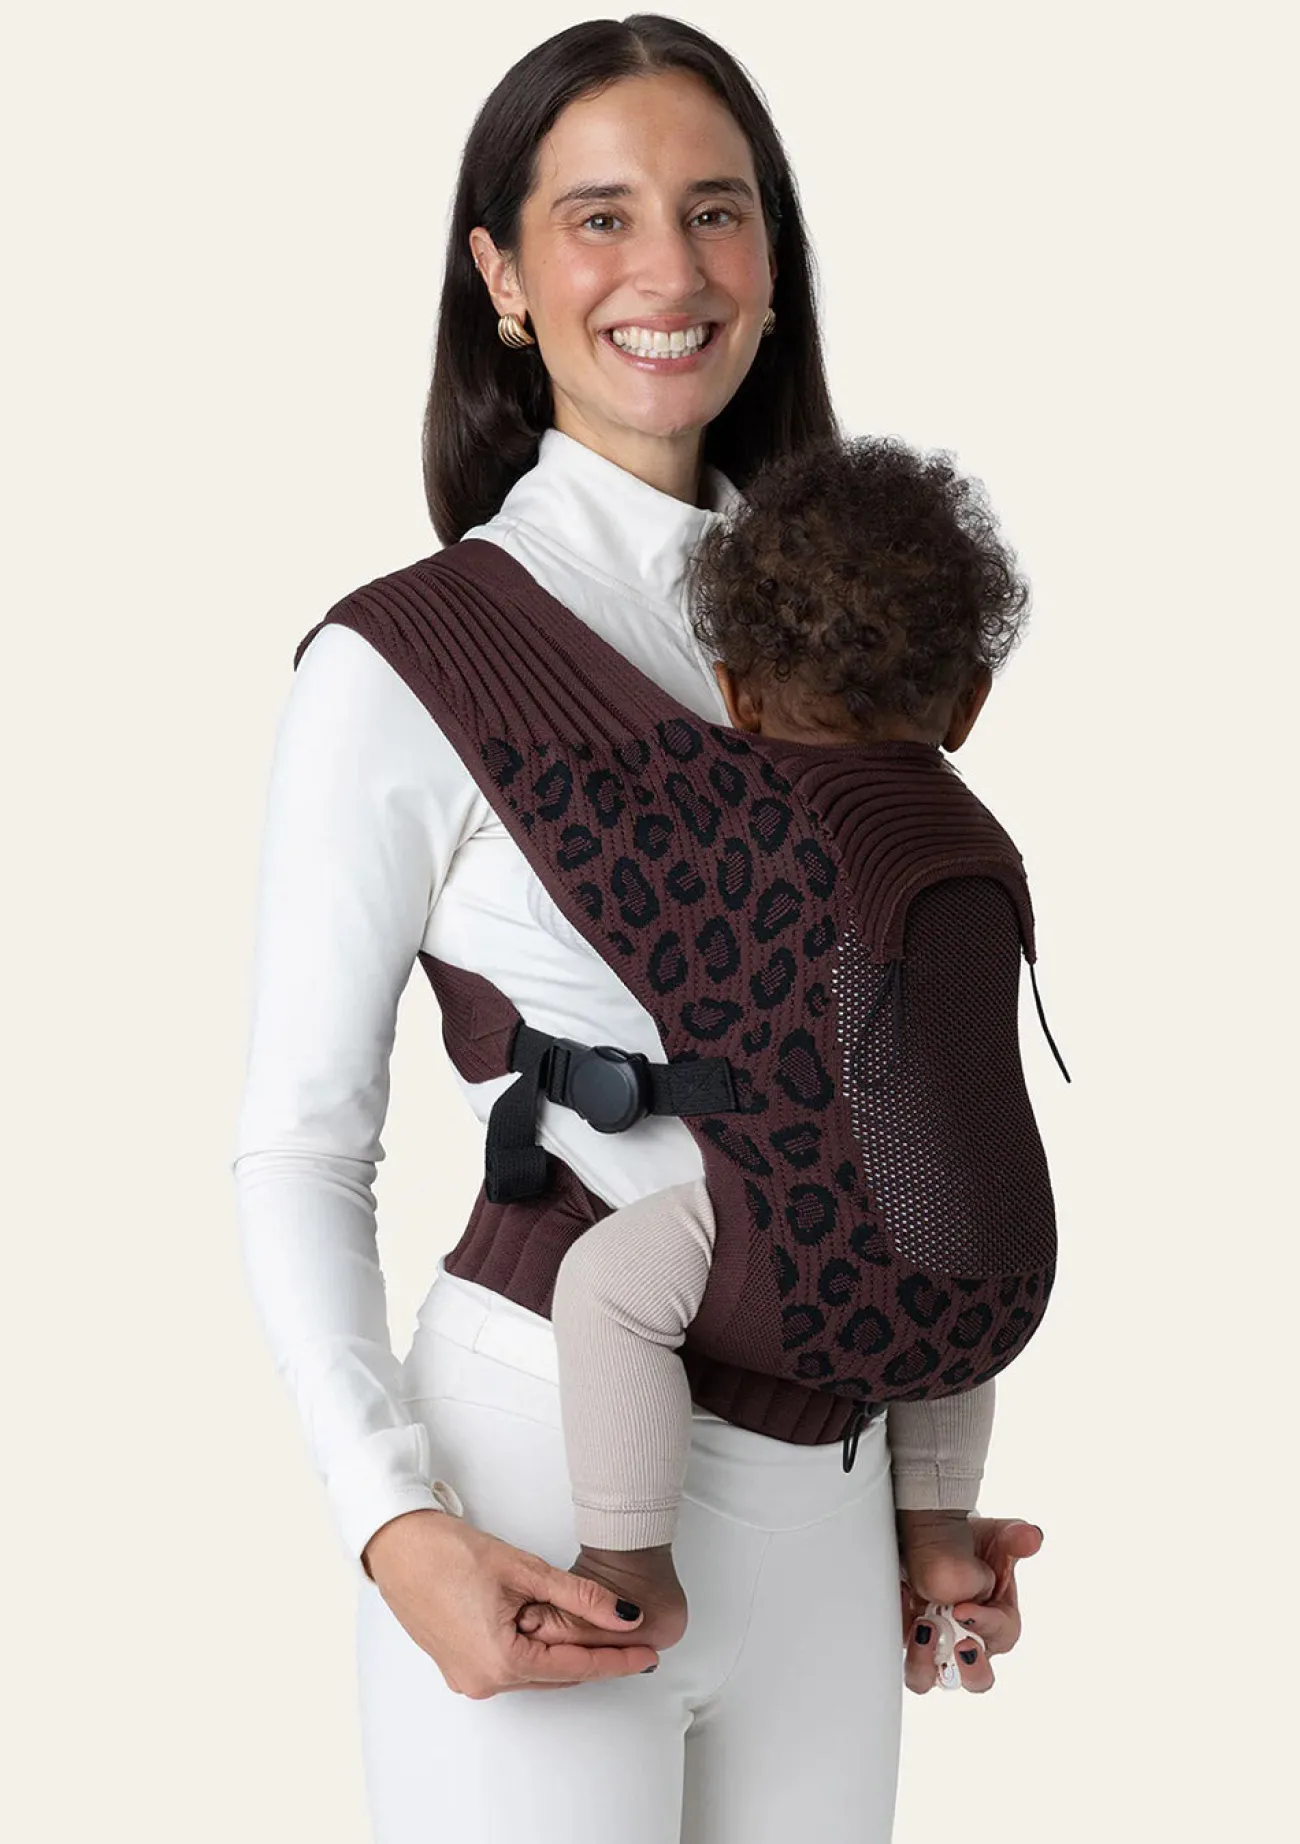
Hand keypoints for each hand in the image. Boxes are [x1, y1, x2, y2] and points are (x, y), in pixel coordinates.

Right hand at [362, 1509, 658, 1697]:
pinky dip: (537, 1650)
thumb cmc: (448, 1552)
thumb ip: (579, 1598)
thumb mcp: (524, 1570)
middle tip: (635, 1644)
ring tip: (604, 1636)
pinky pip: (511, 1664)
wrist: (397, 1545)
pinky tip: (555, 1631)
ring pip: (534, 1670)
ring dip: (566, 1653)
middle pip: (556, 1673)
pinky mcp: (458, 1664)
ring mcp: (467, 1677)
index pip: (575, 1667)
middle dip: (596, 1658)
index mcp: (501, 1662)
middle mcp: (483, 1681)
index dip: (616, 1660)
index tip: (647, 1653)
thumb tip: (624, 1616)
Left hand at [896, 1510, 1042, 1694]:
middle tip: (959, 1645)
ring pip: (929, 1678)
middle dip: (970, 1669)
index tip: (964, 1610)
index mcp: (998, 1623)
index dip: (985, 1626)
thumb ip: (1016, 1538)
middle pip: (976, 1679)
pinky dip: (897, 1627)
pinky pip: (899, 1646)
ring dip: (925, 1661)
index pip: (1001, 1636)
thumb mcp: (998, 1536)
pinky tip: (901, 1595)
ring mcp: (937, 1643)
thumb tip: (1031, 1537)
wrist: (939, 1536)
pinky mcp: (907, 1635)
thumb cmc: (975, 1546)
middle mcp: (968, 1641)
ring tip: (922, 1628)